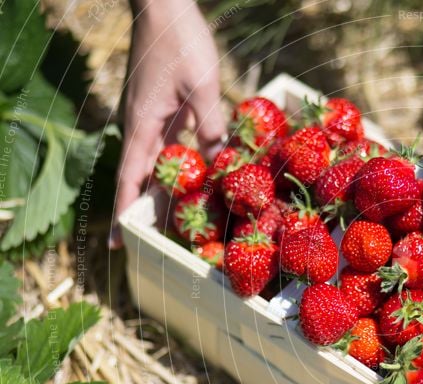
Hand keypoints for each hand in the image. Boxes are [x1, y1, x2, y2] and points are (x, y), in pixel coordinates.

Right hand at [111, 0, 224, 247]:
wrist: (163, 5)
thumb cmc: (180, 41)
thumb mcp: (201, 85)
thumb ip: (211, 124)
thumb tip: (221, 161)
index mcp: (142, 125)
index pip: (130, 179)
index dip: (125, 212)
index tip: (120, 241)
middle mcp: (141, 125)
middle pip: (141, 177)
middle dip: (146, 209)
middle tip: (155, 241)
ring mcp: (150, 116)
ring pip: (155, 162)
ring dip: (163, 189)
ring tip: (174, 219)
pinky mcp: (161, 106)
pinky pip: (168, 143)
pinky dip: (177, 164)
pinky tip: (192, 176)